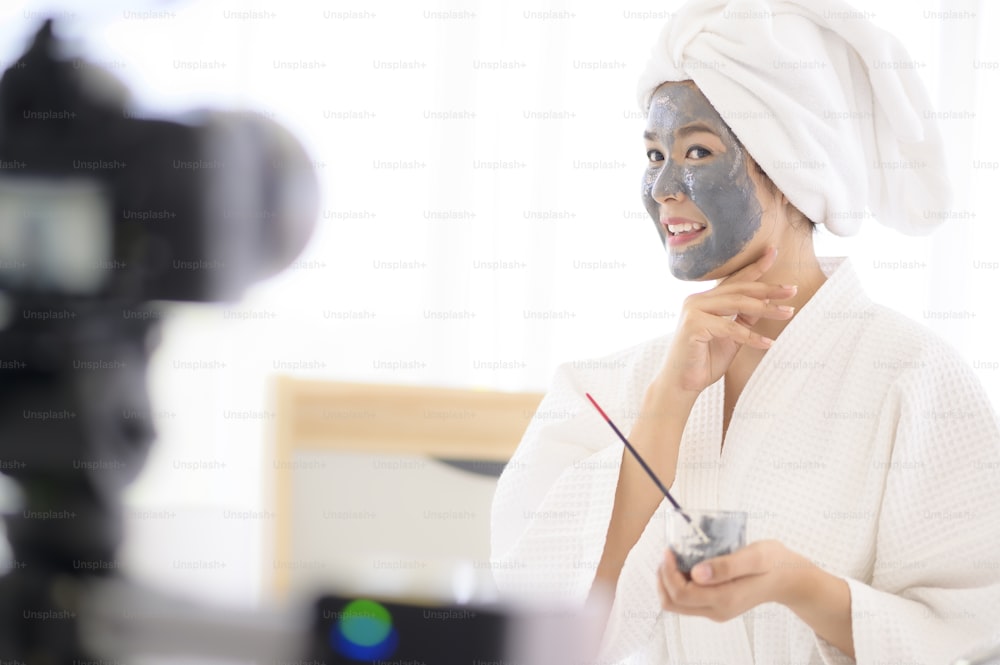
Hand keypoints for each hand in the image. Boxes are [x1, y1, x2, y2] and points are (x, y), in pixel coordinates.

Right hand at [656, 247, 796, 395]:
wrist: (682, 384)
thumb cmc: (704, 361)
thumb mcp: (731, 338)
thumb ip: (743, 320)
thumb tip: (765, 304)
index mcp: (705, 300)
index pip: (734, 280)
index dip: (755, 267)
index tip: (773, 252)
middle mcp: (697, 300)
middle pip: (739, 289)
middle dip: (768, 289)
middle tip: (792, 290)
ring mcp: (693, 310)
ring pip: (737, 304)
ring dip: (765, 309)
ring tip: (788, 312)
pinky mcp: (694, 325)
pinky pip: (730, 328)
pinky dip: (751, 336)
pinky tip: (768, 343)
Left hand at [656, 540, 808, 621]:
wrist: (790, 578)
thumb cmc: (774, 563)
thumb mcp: (754, 557)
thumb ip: (726, 565)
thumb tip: (695, 573)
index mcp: (725, 599)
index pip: (681, 594)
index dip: (668, 572)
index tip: (669, 550)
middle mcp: (718, 610)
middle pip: (673, 603)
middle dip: (663, 577)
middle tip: (668, 553)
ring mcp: (717, 610)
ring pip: (677, 603)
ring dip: (669, 580)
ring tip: (675, 557)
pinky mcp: (717, 605)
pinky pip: (688, 599)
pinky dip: (679, 582)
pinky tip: (686, 564)